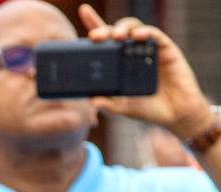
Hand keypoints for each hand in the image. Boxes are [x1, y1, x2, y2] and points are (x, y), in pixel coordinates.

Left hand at [78, 4, 213, 136]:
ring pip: (134, 28)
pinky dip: (145, 33)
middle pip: (116, 32)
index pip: (104, 41)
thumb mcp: (123, 108)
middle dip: (104, 30)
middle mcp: (132, 52)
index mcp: (119, 62)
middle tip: (95, 37)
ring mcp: (148, 49)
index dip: (94, 24)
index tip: (83, 11)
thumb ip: (108, 104)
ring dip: (122, 29)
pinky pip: (154, 35)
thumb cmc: (147, 108)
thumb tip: (92, 100)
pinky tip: (136, 36)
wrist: (175, 113)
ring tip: (115, 36)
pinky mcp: (165, 49)